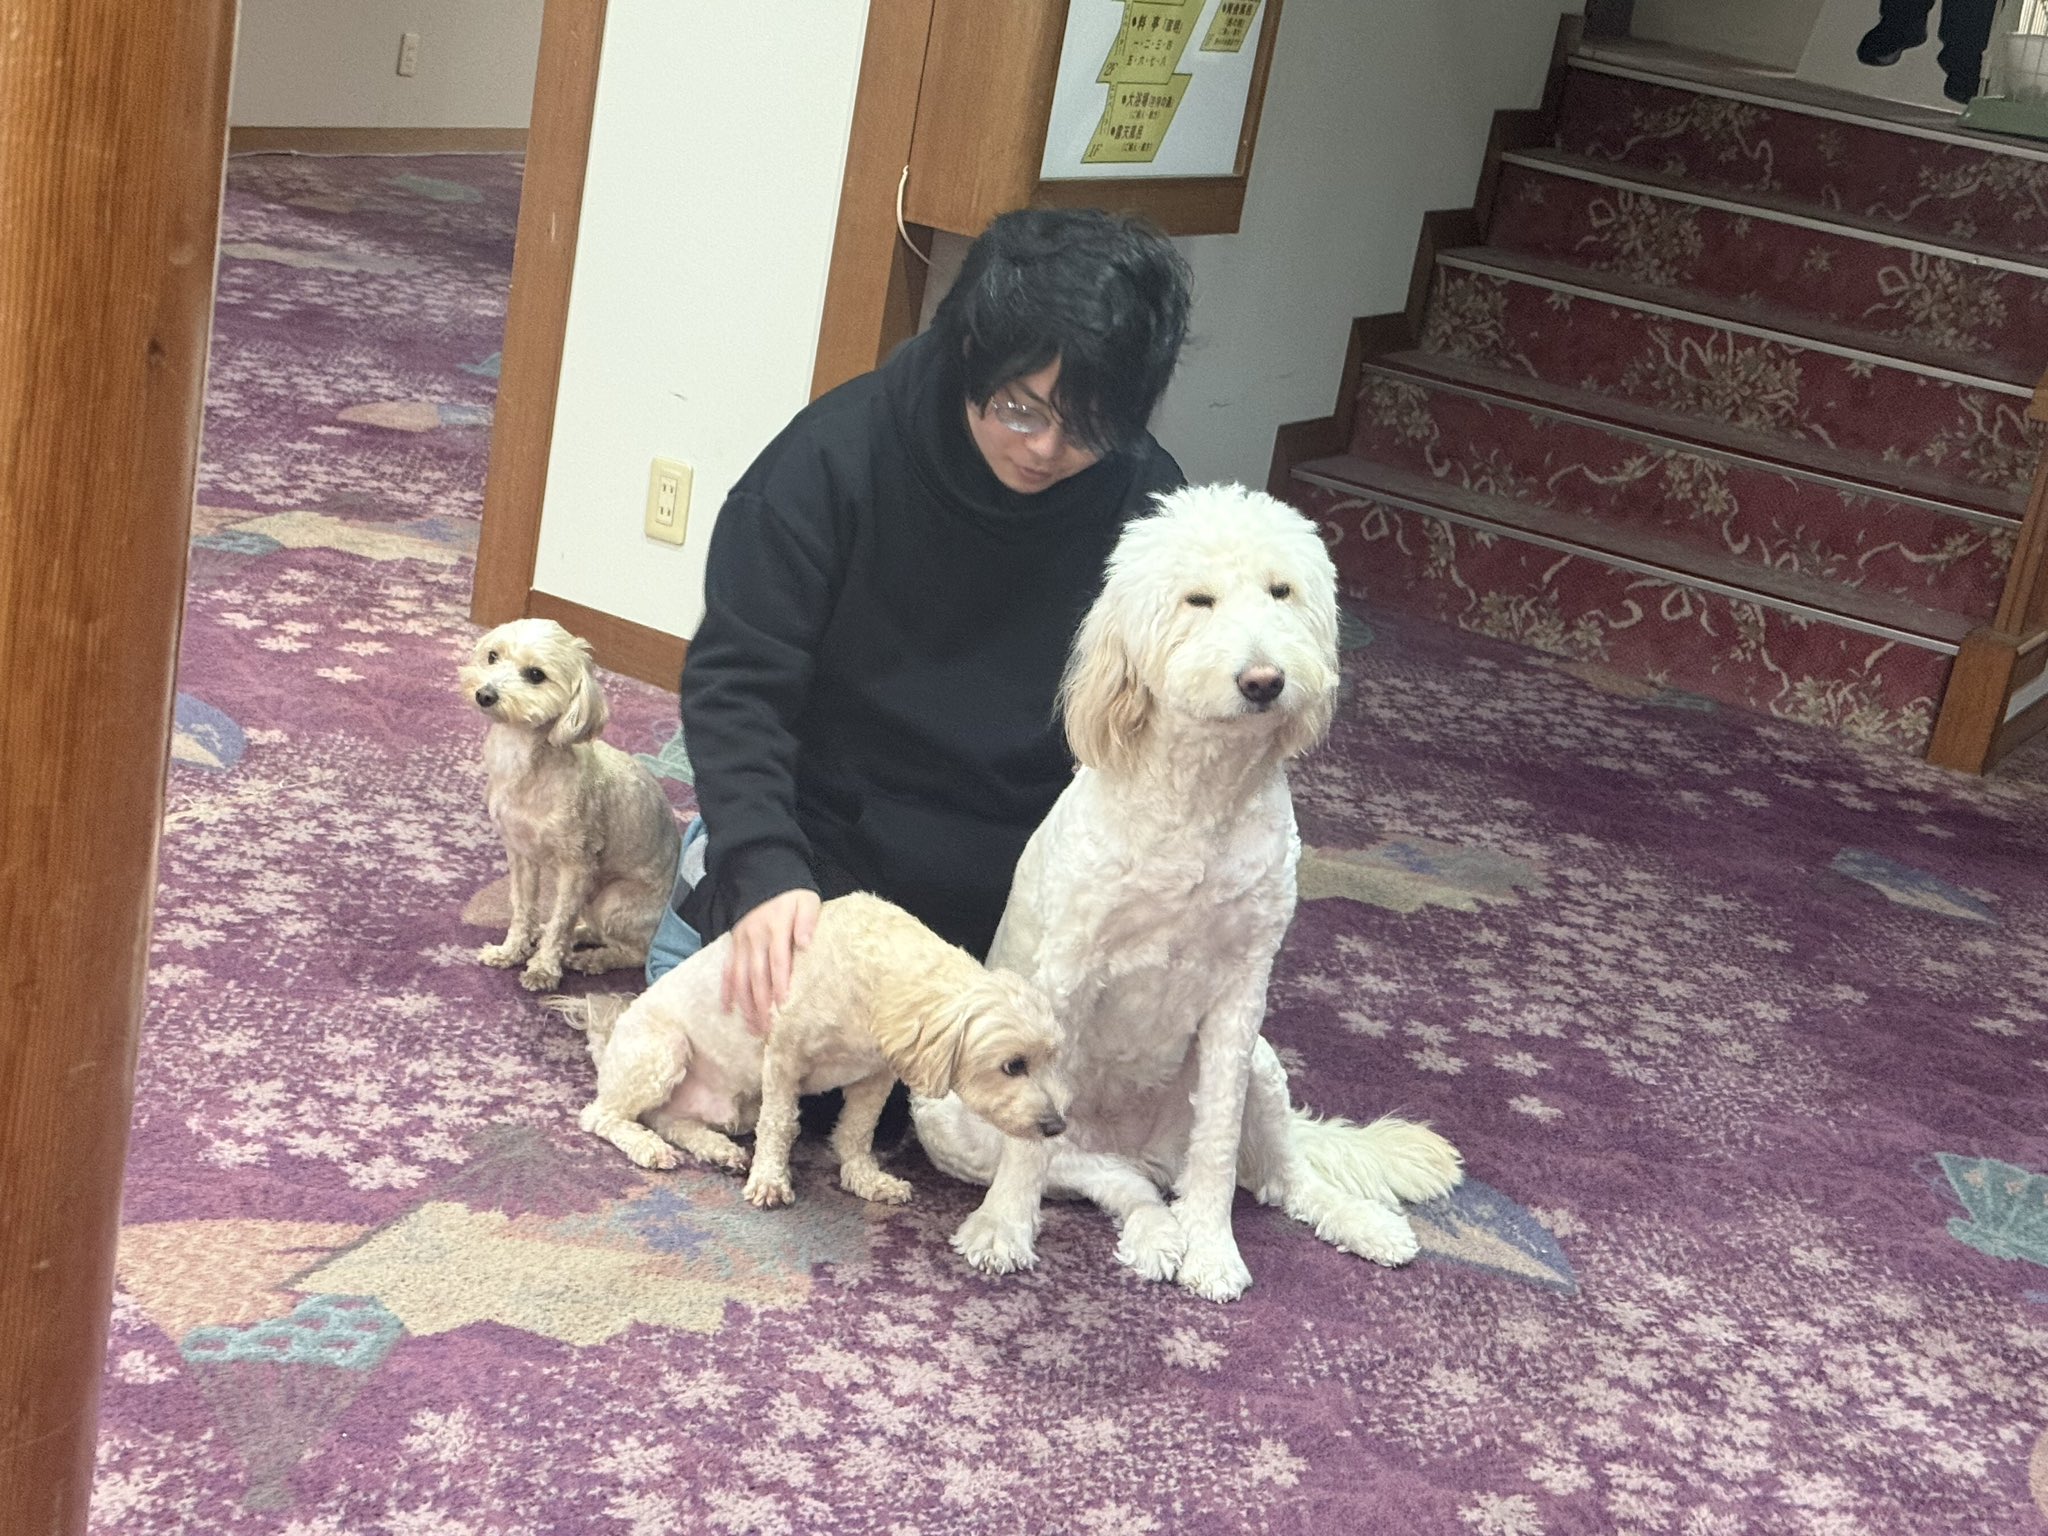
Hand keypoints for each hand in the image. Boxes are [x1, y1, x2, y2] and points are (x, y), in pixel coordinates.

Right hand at [723, 888, 820, 1035]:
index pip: (778, 961)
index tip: (783, 1006)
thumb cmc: (791, 896)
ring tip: (751, 1027)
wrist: (763, 879)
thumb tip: (805, 943)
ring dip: (745, 1004)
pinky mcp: (733, 945)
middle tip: (766, 1029)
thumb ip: (807, 921)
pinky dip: (727, 990)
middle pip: (757, 976)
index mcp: (776, 928)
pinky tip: (727, 1009)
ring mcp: (742, 943)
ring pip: (740, 978)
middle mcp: (755, 938)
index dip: (780, 984)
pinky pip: (727, 970)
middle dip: (761, 1004)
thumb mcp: (806, 901)